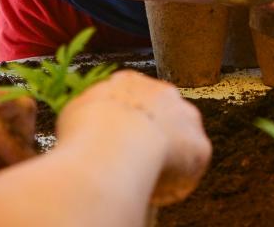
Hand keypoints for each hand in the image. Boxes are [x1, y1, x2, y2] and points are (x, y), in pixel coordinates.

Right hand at [59, 71, 210, 206]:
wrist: (113, 144)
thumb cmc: (85, 131)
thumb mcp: (75, 113)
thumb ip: (88, 115)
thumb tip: (85, 126)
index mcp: (129, 83)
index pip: (133, 102)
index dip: (125, 125)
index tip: (115, 144)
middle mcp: (163, 93)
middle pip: (161, 116)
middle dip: (151, 136)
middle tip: (134, 160)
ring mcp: (186, 118)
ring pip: (180, 140)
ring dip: (167, 156)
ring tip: (145, 177)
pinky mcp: (199, 146)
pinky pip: (189, 167)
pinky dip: (176, 181)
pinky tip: (157, 191)